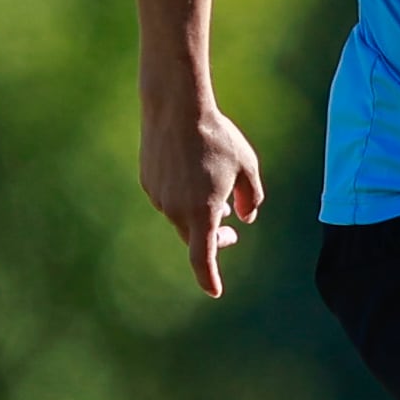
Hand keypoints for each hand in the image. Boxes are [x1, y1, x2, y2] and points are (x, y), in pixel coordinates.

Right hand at [140, 91, 265, 294]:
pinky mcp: (148, 182)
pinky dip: (183, 196)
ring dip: (198, 213)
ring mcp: (158, 197)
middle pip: (194, 237)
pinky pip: (168, 198)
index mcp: (202, 212)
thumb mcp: (246, 166)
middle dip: (214, 238)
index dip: (208, 278)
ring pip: (180, 216)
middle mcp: (176, 210)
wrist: (175, 108)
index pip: (202, 258)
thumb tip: (245, 218)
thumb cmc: (216, 137)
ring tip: (216, 191)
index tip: (215, 291)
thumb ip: (251, 197)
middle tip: (231, 234)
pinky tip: (192, 171)